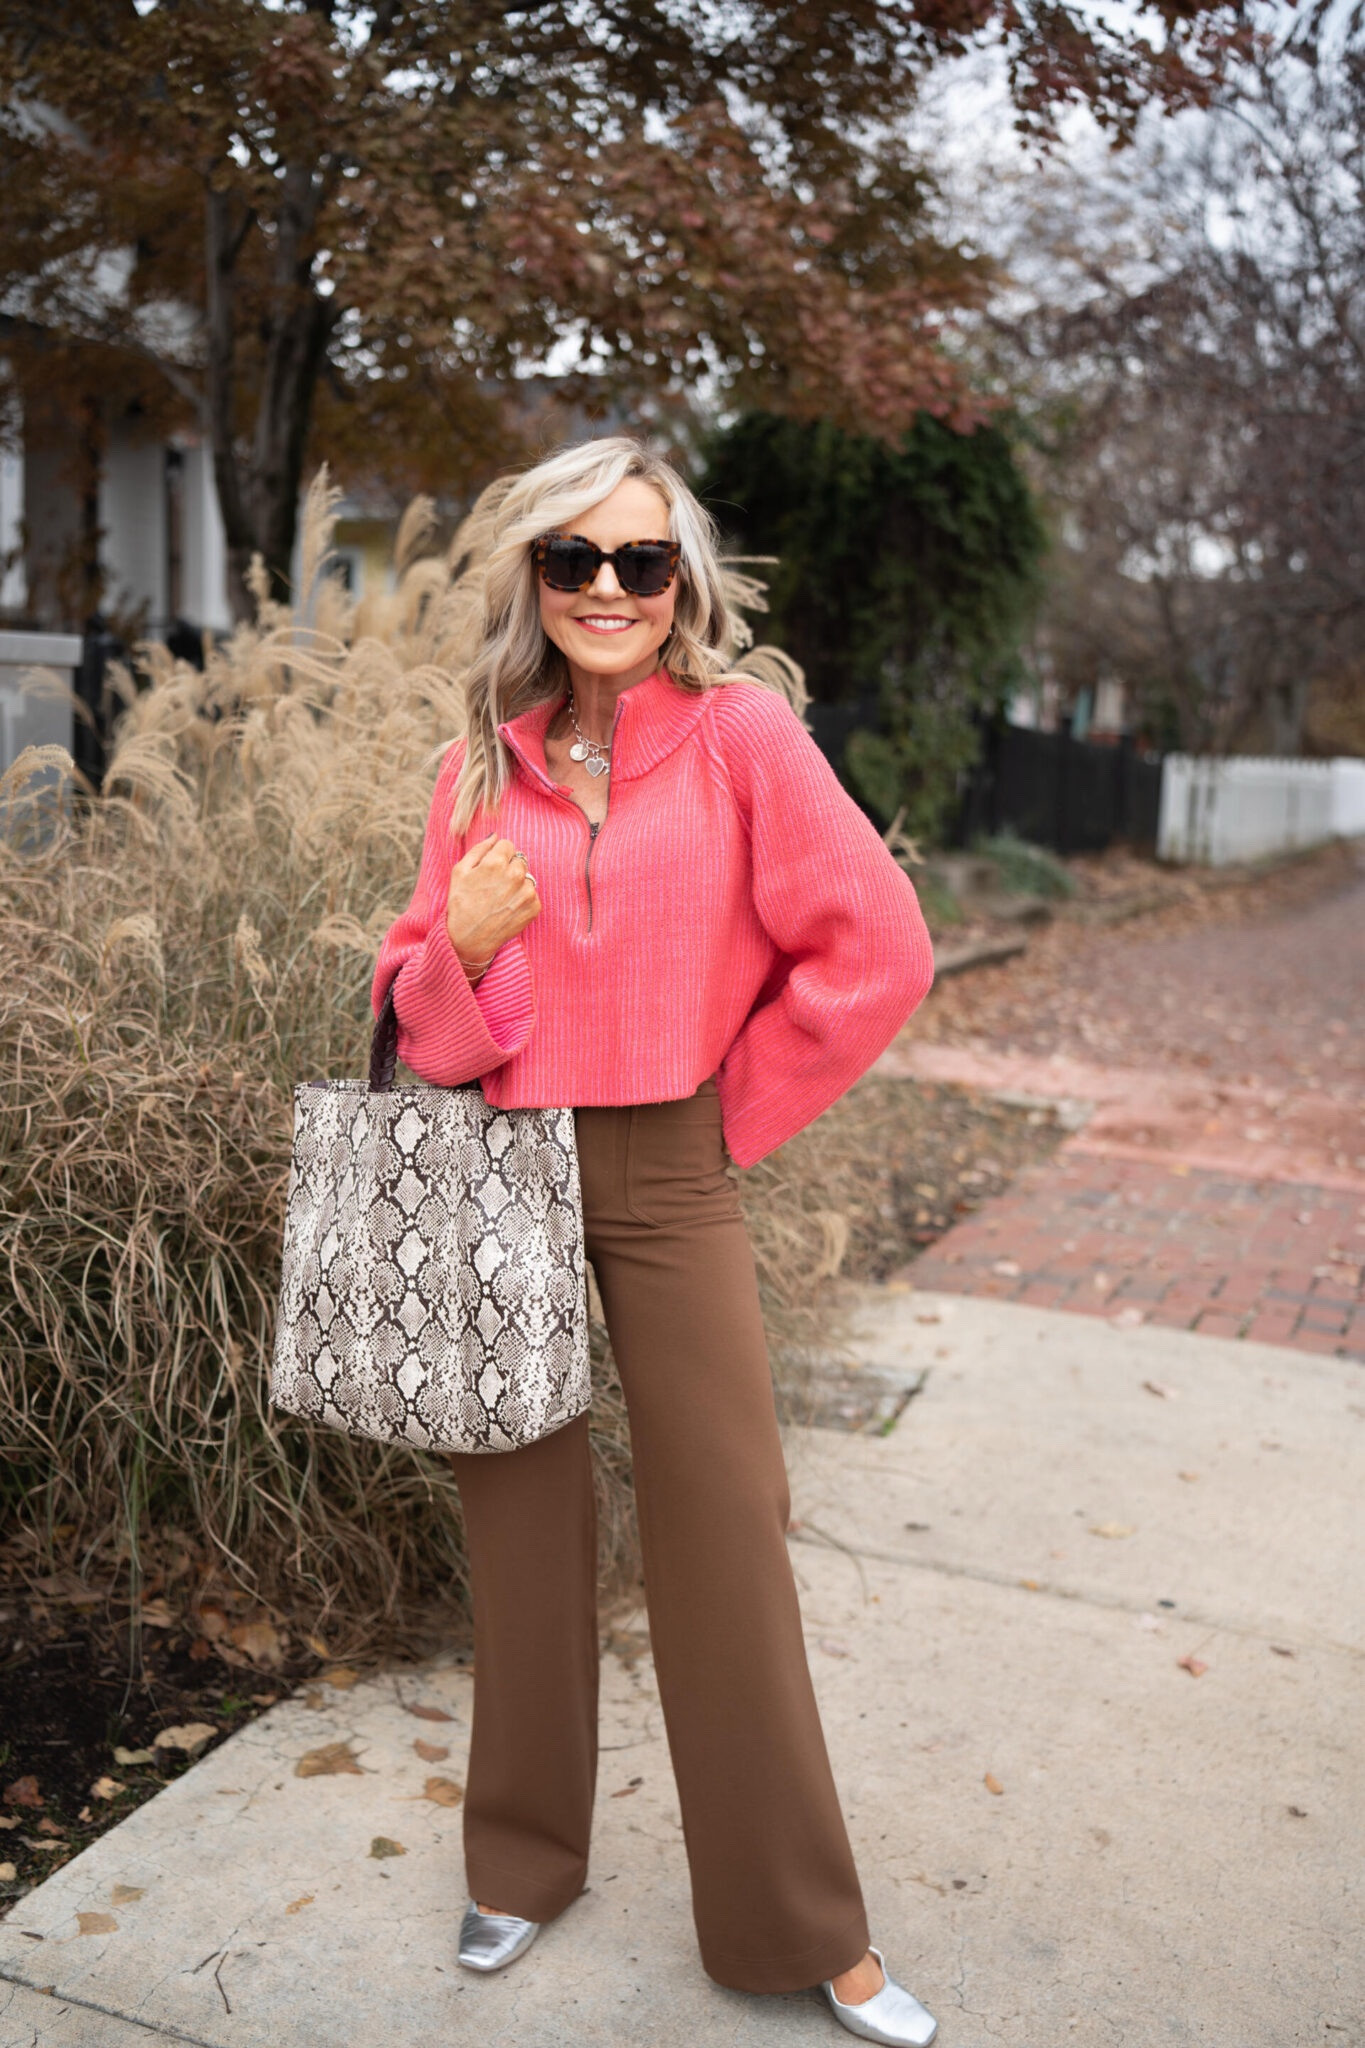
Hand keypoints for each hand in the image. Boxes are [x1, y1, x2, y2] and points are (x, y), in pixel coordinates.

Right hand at [445, 834, 539, 976]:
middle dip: (508, 868)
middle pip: (519, 860)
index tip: (489, 868)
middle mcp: (515, 875)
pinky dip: (522, 899)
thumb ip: (479, 849)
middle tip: (494, 885)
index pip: (507, 844)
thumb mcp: (460, 871)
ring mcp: (527, 892)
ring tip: (500, 898)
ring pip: (527, 877)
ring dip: (517, 884)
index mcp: (496, 862)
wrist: (468, 939)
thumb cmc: (460, 904)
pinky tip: (507, 907)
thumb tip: (495, 836)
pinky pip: (532, 894)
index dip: (497, 855)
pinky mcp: (534, 908)